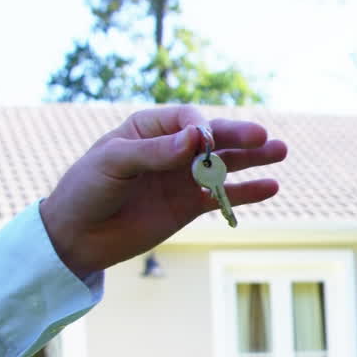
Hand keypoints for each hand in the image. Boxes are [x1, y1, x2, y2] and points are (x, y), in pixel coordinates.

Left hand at [39, 105, 288, 278]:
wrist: (77, 237)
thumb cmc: (86, 189)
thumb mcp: (113, 164)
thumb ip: (155, 152)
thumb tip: (196, 139)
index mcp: (149, 128)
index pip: (188, 120)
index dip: (202, 128)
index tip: (203, 143)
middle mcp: (172, 149)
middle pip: (214, 138)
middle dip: (239, 136)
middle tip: (263, 137)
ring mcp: (183, 178)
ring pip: (226, 164)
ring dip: (253, 158)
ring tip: (280, 152)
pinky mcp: (190, 206)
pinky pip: (223, 196)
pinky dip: (247, 192)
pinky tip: (270, 187)